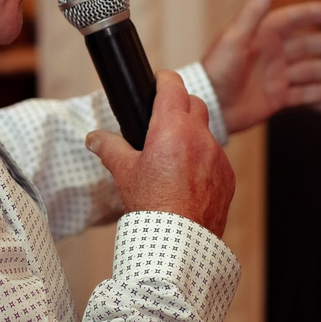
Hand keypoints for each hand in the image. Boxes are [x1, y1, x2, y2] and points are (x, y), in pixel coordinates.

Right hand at [84, 72, 235, 236]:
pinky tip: (188, 179)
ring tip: (173, 156)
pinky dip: (204, 161)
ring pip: (206, 133)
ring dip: (192, 136)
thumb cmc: (152, 206)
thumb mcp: (124, 173)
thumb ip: (109, 148)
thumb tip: (93, 138)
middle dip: (180, 104)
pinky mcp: (227, 176)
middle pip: (195, 103)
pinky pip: (216, 159)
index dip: (165, 79)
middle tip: (164, 117)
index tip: (159, 80)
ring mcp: (217, 157)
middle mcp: (199, 137)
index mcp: (172, 129)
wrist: (178, 242)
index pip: (173, 86)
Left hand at [202, 0, 320, 133]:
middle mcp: (272, 54)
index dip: (313, 14)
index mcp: (262, 35)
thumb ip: (253, 13)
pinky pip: (305, 94)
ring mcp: (276, 76)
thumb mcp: (234, 38)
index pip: (293, 19)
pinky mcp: (277, 98)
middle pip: (309, 46)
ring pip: (312, 70)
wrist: (208, 105)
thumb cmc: (216, 70)